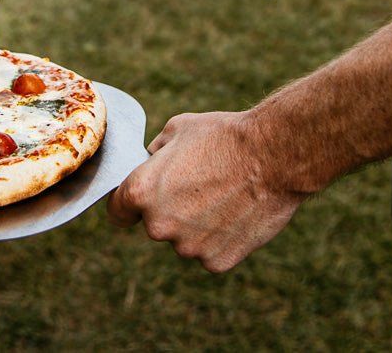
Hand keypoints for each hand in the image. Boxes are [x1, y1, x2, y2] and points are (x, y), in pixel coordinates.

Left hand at [106, 111, 306, 272]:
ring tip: (225, 196)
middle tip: (200, 187)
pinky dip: (221, 238)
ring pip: (185, 240)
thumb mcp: (177, 129)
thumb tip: (149, 164)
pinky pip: (211, 252)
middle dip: (171, 210)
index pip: (117, 211)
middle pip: (155, 225)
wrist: (274, 155)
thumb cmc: (225, 136)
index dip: (129, 204)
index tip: (143, 199)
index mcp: (141, 192)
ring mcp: (188, 248)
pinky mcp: (216, 262)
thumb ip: (154, 154)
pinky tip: (237, 213)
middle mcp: (159, 226)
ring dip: (197, 225)